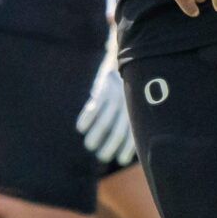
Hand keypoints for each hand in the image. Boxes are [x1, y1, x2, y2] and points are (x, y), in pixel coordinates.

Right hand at [76, 43, 136, 165]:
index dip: (126, 148)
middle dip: (109, 146)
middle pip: (117, 131)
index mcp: (136, 109)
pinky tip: (80, 128)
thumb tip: (126, 149)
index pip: (132, 133)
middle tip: (101, 156)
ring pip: (104, 121)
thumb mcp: (132, 102)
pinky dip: (86, 118)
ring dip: (95, 136)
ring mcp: (115, 96)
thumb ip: (130, 121)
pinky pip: (93, 107)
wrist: (125, 57)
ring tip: (89, 145)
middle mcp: (127, 104)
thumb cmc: (126, 88)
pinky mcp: (102, 88)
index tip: (120, 160)